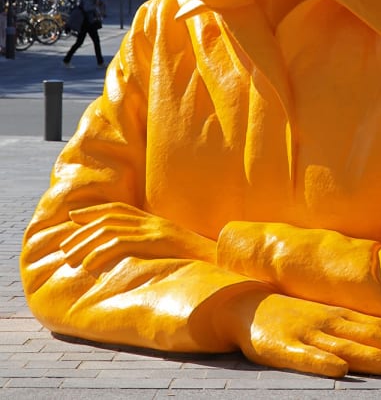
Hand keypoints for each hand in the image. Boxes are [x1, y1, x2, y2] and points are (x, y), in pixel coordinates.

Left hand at [60, 202, 216, 275]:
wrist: (222, 258)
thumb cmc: (198, 258)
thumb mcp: (171, 248)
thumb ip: (153, 244)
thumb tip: (134, 252)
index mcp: (153, 221)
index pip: (118, 209)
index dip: (94, 211)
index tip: (74, 216)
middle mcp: (151, 221)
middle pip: (109, 219)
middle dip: (83, 231)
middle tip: (63, 246)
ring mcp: (154, 230)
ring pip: (111, 231)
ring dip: (86, 244)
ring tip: (69, 258)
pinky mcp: (156, 241)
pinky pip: (122, 244)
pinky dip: (101, 252)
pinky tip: (88, 265)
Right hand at [216, 289, 380, 377]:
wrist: (247, 306)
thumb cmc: (292, 315)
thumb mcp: (324, 316)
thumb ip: (350, 325)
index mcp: (338, 315)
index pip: (376, 325)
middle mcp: (327, 321)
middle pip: (366, 335)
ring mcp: (306, 333)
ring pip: (342, 345)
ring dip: (368, 355)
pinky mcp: (284, 347)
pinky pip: (306, 356)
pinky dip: (323, 362)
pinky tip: (338, 369)